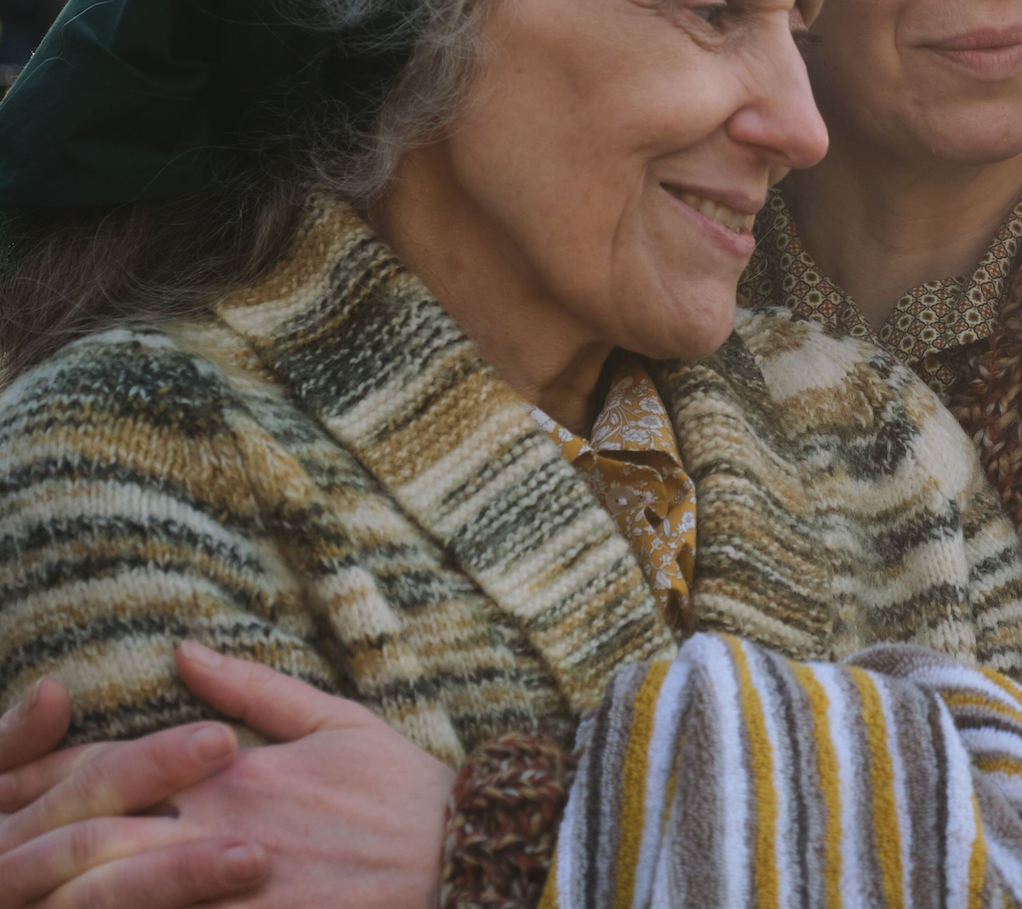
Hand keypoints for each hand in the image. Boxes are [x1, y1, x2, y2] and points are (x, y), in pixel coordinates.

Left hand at [0, 645, 454, 907]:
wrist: (465, 857)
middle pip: (97, 842)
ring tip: (23, 890)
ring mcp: (234, 893)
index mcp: (233, 773)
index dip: (48, 775)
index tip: (7, 776)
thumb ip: (251, 688)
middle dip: (37, 841)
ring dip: (68, 892)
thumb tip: (181, 648)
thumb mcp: (335, 719)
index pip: (115, 769)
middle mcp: (220, 834)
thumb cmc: (402, 787)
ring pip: (123, 898)